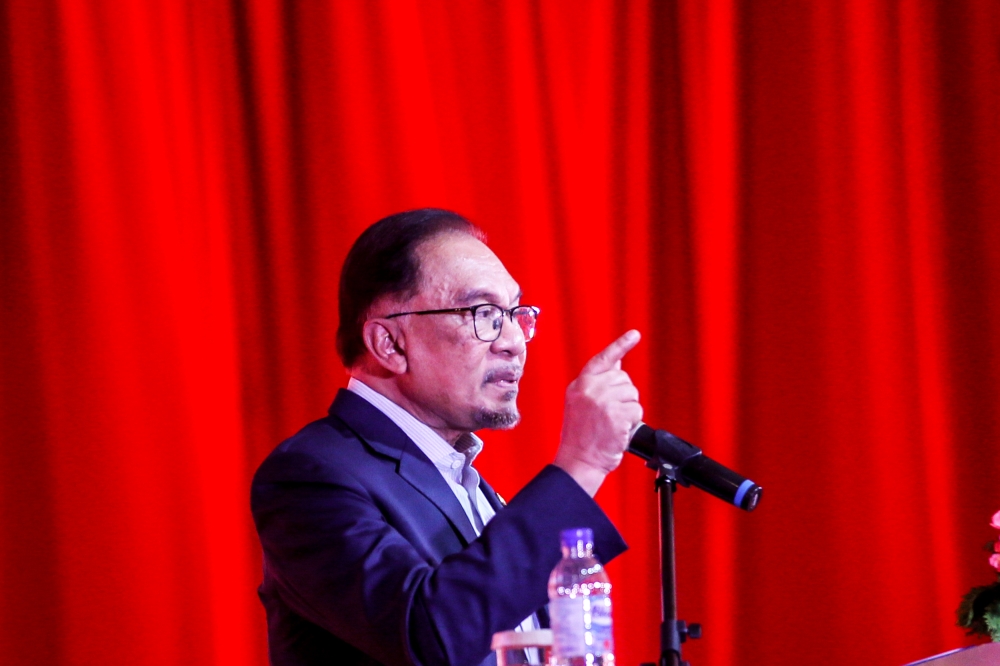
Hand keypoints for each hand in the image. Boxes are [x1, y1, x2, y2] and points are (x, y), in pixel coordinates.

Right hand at [553, 330, 642, 495]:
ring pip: (632, 394)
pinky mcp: (615, 414)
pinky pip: (636, 410)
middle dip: (624, 396)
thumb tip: (617, 364)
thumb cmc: (581, 436)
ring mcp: (602, 400)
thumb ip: (598, 382)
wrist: (579, 460)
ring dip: (629, 410)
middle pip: (624, 379)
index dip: (620, 345)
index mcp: (580, 384)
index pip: (603, 359)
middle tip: (610, 414)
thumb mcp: (582, 402)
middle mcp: (589, 388)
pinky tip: (618, 429)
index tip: (634, 334)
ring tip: (612, 423)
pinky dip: (632, 421)